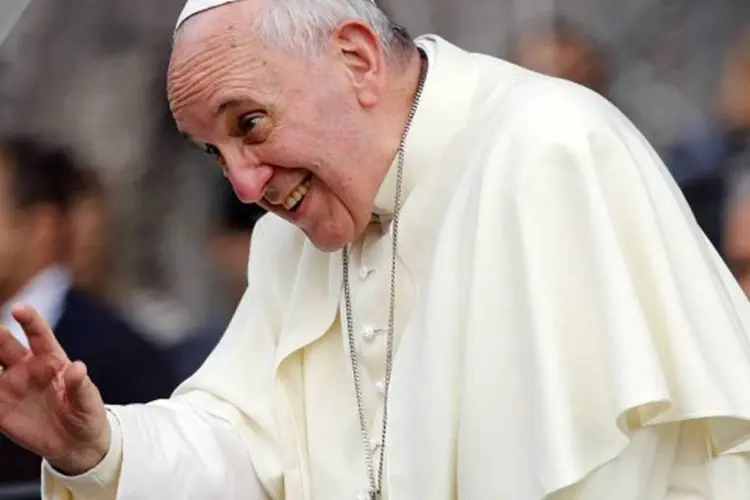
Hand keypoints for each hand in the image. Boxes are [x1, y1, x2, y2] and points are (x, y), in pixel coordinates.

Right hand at [0, 304, 108, 474]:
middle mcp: (26, 367)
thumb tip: (78, 367)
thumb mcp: (89, 401)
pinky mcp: (1, 408)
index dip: (29, 320)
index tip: (19, 309)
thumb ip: (80, 385)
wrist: (76, 442)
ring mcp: (11, 386)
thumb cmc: (86, 412)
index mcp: (51, 359)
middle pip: (6, 347)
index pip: (38, 334)